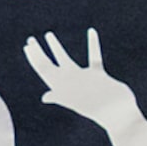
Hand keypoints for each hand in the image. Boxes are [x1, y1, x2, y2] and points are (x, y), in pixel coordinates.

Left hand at [23, 29, 139, 129]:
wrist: (118, 113)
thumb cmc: (97, 108)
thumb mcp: (76, 101)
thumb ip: (60, 97)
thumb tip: (45, 97)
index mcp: (61, 87)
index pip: (43, 70)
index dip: (34, 58)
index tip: (28, 45)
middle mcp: (69, 82)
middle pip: (49, 64)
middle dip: (39, 52)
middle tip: (30, 39)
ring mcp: (83, 78)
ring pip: (66, 59)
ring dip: (56, 48)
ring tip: (48, 34)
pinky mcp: (98, 75)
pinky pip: (93, 57)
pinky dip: (92, 44)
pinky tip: (91, 32)